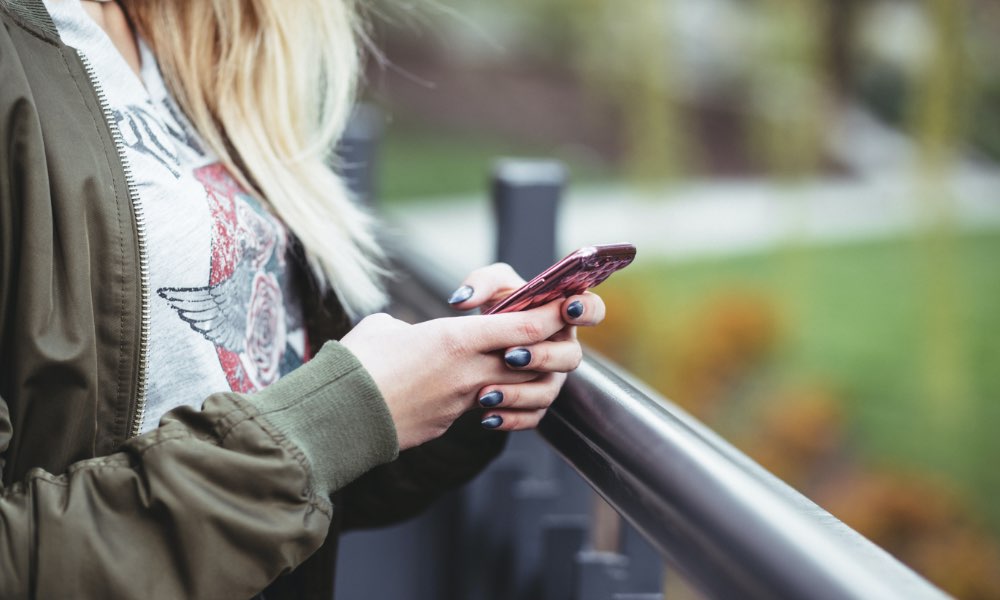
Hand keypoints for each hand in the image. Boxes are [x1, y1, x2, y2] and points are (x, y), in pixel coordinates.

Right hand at [340, 300, 581, 449]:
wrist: (338, 417)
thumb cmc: (356, 363)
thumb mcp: (385, 328)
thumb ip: (412, 328)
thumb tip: (410, 336)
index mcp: (456, 339)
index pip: (525, 326)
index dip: (551, 315)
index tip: (564, 305)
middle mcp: (468, 372)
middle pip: (532, 360)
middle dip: (546, 348)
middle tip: (545, 335)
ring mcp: (462, 402)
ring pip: (514, 388)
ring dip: (522, 378)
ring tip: (512, 365)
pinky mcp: (449, 424)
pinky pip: (485, 410)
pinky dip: (492, 400)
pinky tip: (480, 393)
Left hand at [445, 263, 605, 430]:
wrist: (478, 343)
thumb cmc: (496, 307)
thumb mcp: (490, 287)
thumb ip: (481, 283)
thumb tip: (462, 300)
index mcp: (562, 315)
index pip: (592, 310)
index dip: (586, 310)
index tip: (566, 308)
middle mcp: (562, 348)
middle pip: (571, 357)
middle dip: (542, 356)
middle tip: (510, 355)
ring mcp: (551, 378)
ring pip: (548, 392)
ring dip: (519, 393)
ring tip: (486, 393)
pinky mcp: (536, 403)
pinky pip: (532, 417)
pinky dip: (510, 418)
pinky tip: (487, 416)